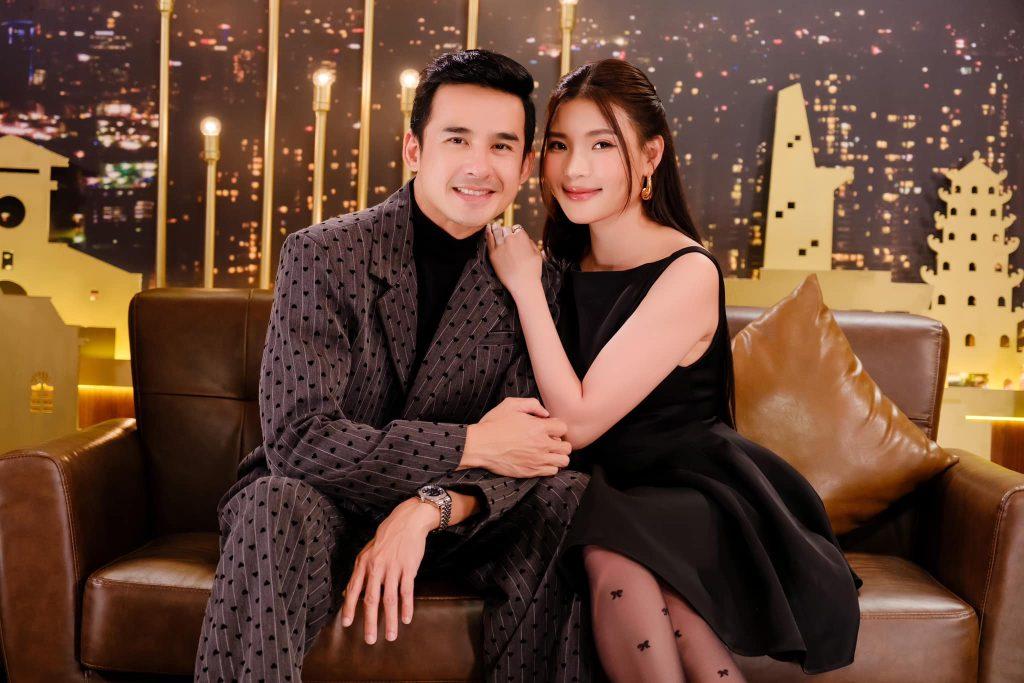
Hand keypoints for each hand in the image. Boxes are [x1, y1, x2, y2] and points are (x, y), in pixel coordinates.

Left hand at [341, 497, 437, 643]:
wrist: (407, 522)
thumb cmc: (386, 538)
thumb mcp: (367, 552)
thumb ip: (358, 574)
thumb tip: (345, 592)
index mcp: (363, 563)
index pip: (354, 589)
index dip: (349, 607)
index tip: (347, 623)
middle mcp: (377, 567)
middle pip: (371, 599)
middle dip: (370, 621)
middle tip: (370, 640)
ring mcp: (393, 568)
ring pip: (390, 599)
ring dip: (391, 619)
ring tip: (391, 636)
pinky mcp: (409, 568)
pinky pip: (407, 591)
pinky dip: (407, 607)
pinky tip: (406, 619)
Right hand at [460, 397, 571, 476]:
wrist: (479, 446)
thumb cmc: (493, 424)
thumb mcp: (510, 404)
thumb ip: (532, 404)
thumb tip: (545, 413)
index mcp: (538, 428)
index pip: (563, 428)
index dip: (556, 426)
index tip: (548, 427)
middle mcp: (541, 445)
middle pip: (567, 447)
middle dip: (560, 442)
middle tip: (550, 441)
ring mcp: (536, 460)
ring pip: (563, 461)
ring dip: (558, 456)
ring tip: (547, 452)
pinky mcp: (530, 472)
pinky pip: (552, 472)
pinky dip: (550, 466)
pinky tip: (540, 460)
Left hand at [485, 222, 541, 295]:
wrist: (523, 284)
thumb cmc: (532, 271)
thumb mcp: (537, 254)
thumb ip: (531, 243)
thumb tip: (525, 238)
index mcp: (522, 237)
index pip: (516, 228)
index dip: (516, 232)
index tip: (515, 235)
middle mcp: (510, 239)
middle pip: (506, 229)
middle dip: (506, 232)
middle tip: (506, 234)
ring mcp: (500, 246)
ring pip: (496, 232)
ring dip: (496, 229)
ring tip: (494, 226)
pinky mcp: (493, 254)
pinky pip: (489, 240)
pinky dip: (488, 233)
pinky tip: (488, 229)